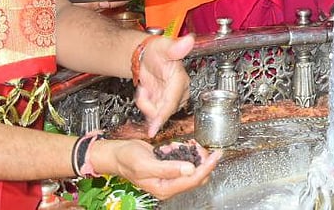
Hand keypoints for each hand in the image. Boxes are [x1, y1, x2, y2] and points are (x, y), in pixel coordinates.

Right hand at [98, 138, 219, 199]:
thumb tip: (190, 169)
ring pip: (193, 168)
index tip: (216, 155)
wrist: (117, 154)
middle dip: (202, 160)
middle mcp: (169, 184)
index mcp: (164, 188)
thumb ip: (168, 168)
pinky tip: (175, 146)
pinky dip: (184, 151)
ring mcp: (170, 176)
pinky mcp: (170, 167)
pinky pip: (185, 160)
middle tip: (199, 145)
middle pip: (197, 176)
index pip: (193, 180)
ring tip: (183, 145)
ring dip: (192, 154)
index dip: (207, 167)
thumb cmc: (126, 159)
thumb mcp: (146, 163)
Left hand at [133, 34, 193, 137]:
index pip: (173, 101)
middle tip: (143, 90)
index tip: (154, 128)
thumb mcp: (163, 47)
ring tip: (144, 88)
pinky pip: (154, 113)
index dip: (163, 115)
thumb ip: (174, 47)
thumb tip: (189, 41)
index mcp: (180, 79)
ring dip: (147, 103)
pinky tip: (146, 93)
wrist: (148, 56)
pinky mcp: (165, 103)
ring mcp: (172, 98)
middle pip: (165, 110)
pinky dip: (146, 105)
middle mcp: (179, 91)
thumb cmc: (157, 51)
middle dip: (150, 105)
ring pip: (158, 113)